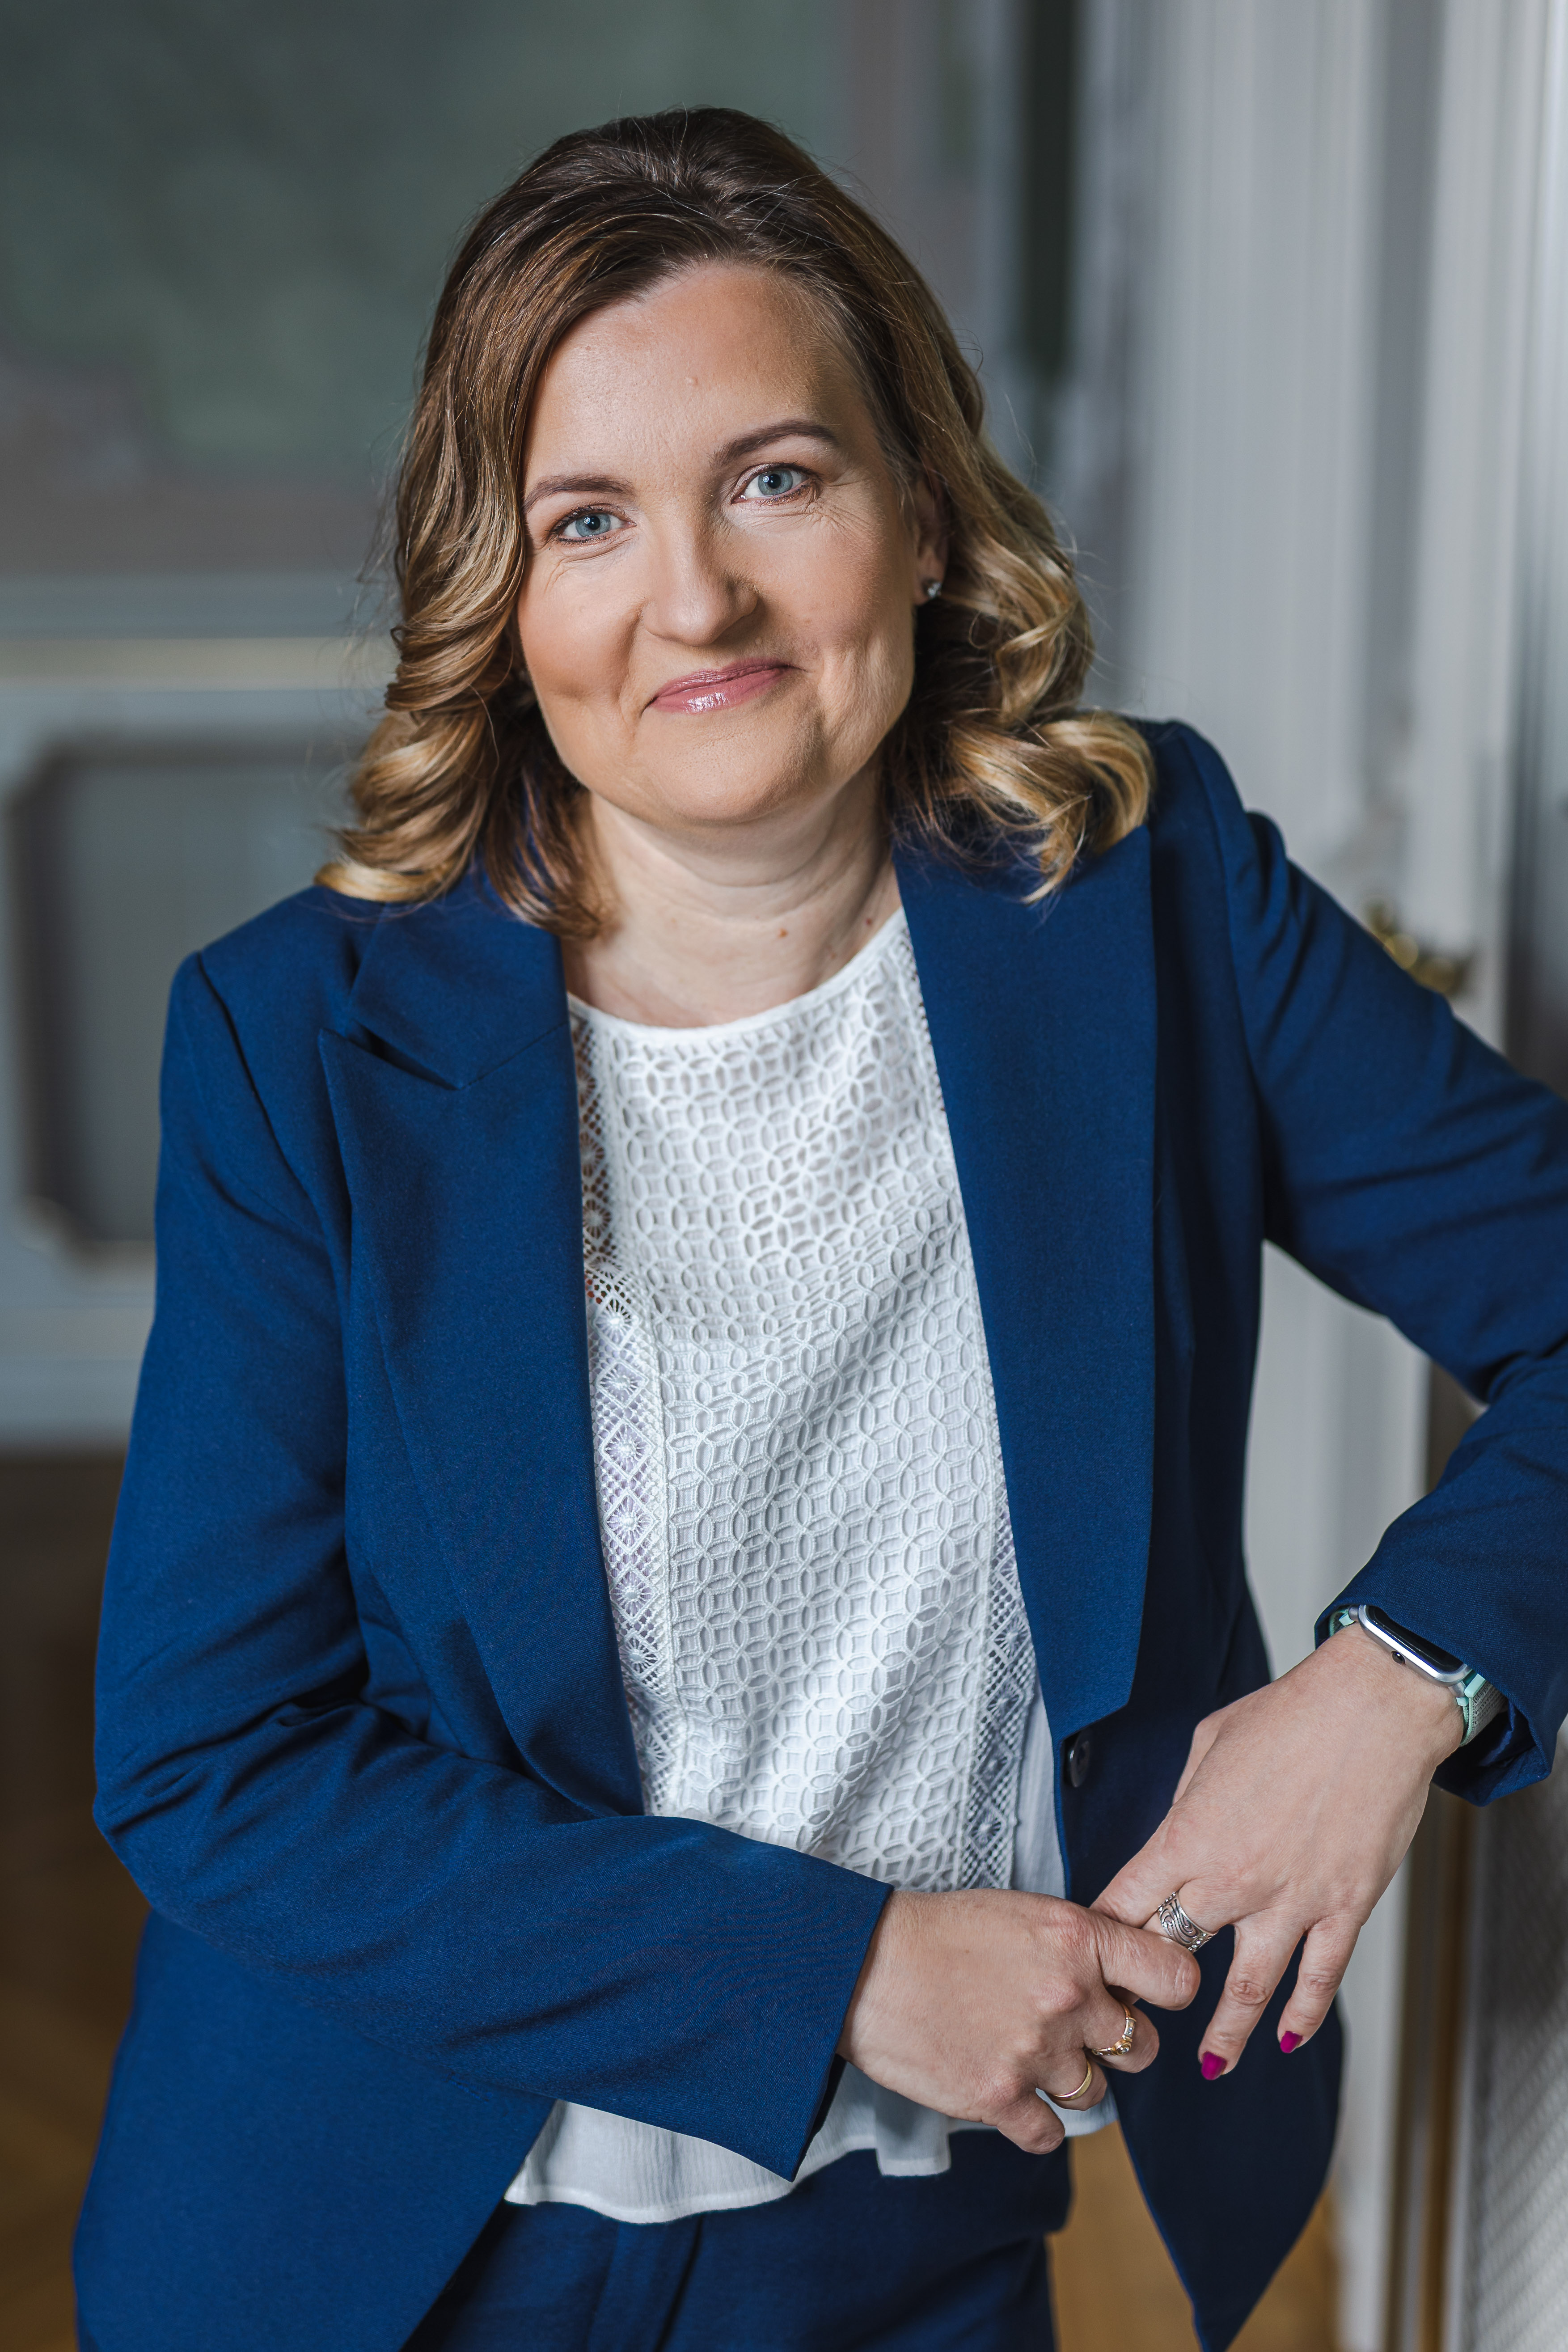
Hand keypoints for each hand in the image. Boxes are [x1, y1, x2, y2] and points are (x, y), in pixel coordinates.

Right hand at [837, 1887, 1199, 2152]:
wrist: (862, 1965)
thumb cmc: (938, 1932)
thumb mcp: (1021, 1914)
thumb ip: (1078, 1945)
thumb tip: (1122, 1975)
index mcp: (1076, 1939)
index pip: (1175, 1977)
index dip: (1168, 1990)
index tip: (1148, 1994)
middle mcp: (1066, 1997)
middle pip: (1142, 2046)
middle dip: (1117, 2043)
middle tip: (1077, 2031)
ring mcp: (1035, 2052)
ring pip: (1096, 2093)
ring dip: (1070, 2080)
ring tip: (1028, 2054)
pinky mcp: (999, 2099)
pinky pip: (1050, 2134)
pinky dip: (1034, 2121)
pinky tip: (1009, 2091)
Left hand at [1093, 1626, 1462, 2076]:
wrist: (1371, 1709)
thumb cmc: (1289, 1714)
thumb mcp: (1209, 1746)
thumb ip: (1188, 1803)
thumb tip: (1180, 1832)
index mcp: (1188, 1836)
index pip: (1127, 1902)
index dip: (1104, 1935)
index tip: (1092, 1958)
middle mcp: (1233, 1879)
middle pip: (1174, 1951)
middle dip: (1150, 1989)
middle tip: (1135, 2022)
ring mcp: (1292, 1900)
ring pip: (1248, 1989)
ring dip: (1226, 2033)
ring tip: (1210, 2066)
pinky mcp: (1344, 1906)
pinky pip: (1319, 1976)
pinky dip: (1303, 2013)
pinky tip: (1287, 2036)